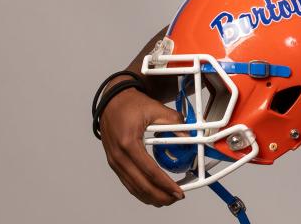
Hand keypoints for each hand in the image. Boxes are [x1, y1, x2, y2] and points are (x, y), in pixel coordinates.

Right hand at [99, 86, 186, 206]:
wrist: (112, 100)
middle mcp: (119, 155)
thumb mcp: (155, 109)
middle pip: (140, 184)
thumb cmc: (130, 104)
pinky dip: (139, 191)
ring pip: (132, 187)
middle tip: (175, 198)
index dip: (165, 183)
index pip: (150, 170)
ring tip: (167, 200)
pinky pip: (127, 182)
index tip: (178, 191)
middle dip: (159, 195)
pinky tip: (151, 194)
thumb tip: (189, 135)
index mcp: (128, 142)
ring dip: (150, 196)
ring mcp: (114, 160)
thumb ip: (174, 122)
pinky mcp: (114, 162)